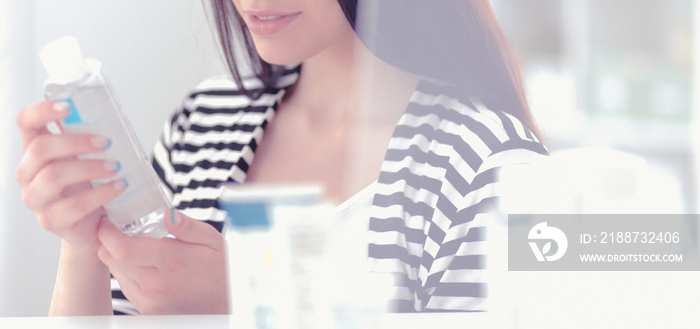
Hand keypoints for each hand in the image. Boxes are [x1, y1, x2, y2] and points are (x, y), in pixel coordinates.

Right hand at [16, 100, 124, 252]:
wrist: (96, 225)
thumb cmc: (91, 184)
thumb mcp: (89, 158)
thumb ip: (90, 139)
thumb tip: (109, 114)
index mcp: (35, 151)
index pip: (25, 122)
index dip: (42, 110)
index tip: (69, 107)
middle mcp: (28, 173)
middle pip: (40, 148)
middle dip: (76, 142)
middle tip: (106, 143)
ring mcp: (36, 198)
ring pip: (53, 176)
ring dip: (89, 168)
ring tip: (116, 168)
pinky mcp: (51, 220)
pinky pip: (73, 205)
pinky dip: (100, 194)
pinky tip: (118, 188)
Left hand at [97, 209, 228, 314]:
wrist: (224, 307)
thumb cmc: (220, 271)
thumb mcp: (213, 242)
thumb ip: (189, 227)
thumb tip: (168, 214)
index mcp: (172, 261)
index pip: (121, 248)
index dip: (107, 232)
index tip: (110, 221)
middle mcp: (155, 283)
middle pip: (109, 258)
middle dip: (108, 240)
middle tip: (120, 228)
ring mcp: (148, 299)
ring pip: (114, 271)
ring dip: (117, 256)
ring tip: (136, 246)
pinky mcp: (145, 308)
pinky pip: (124, 284)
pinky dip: (127, 271)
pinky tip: (145, 264)